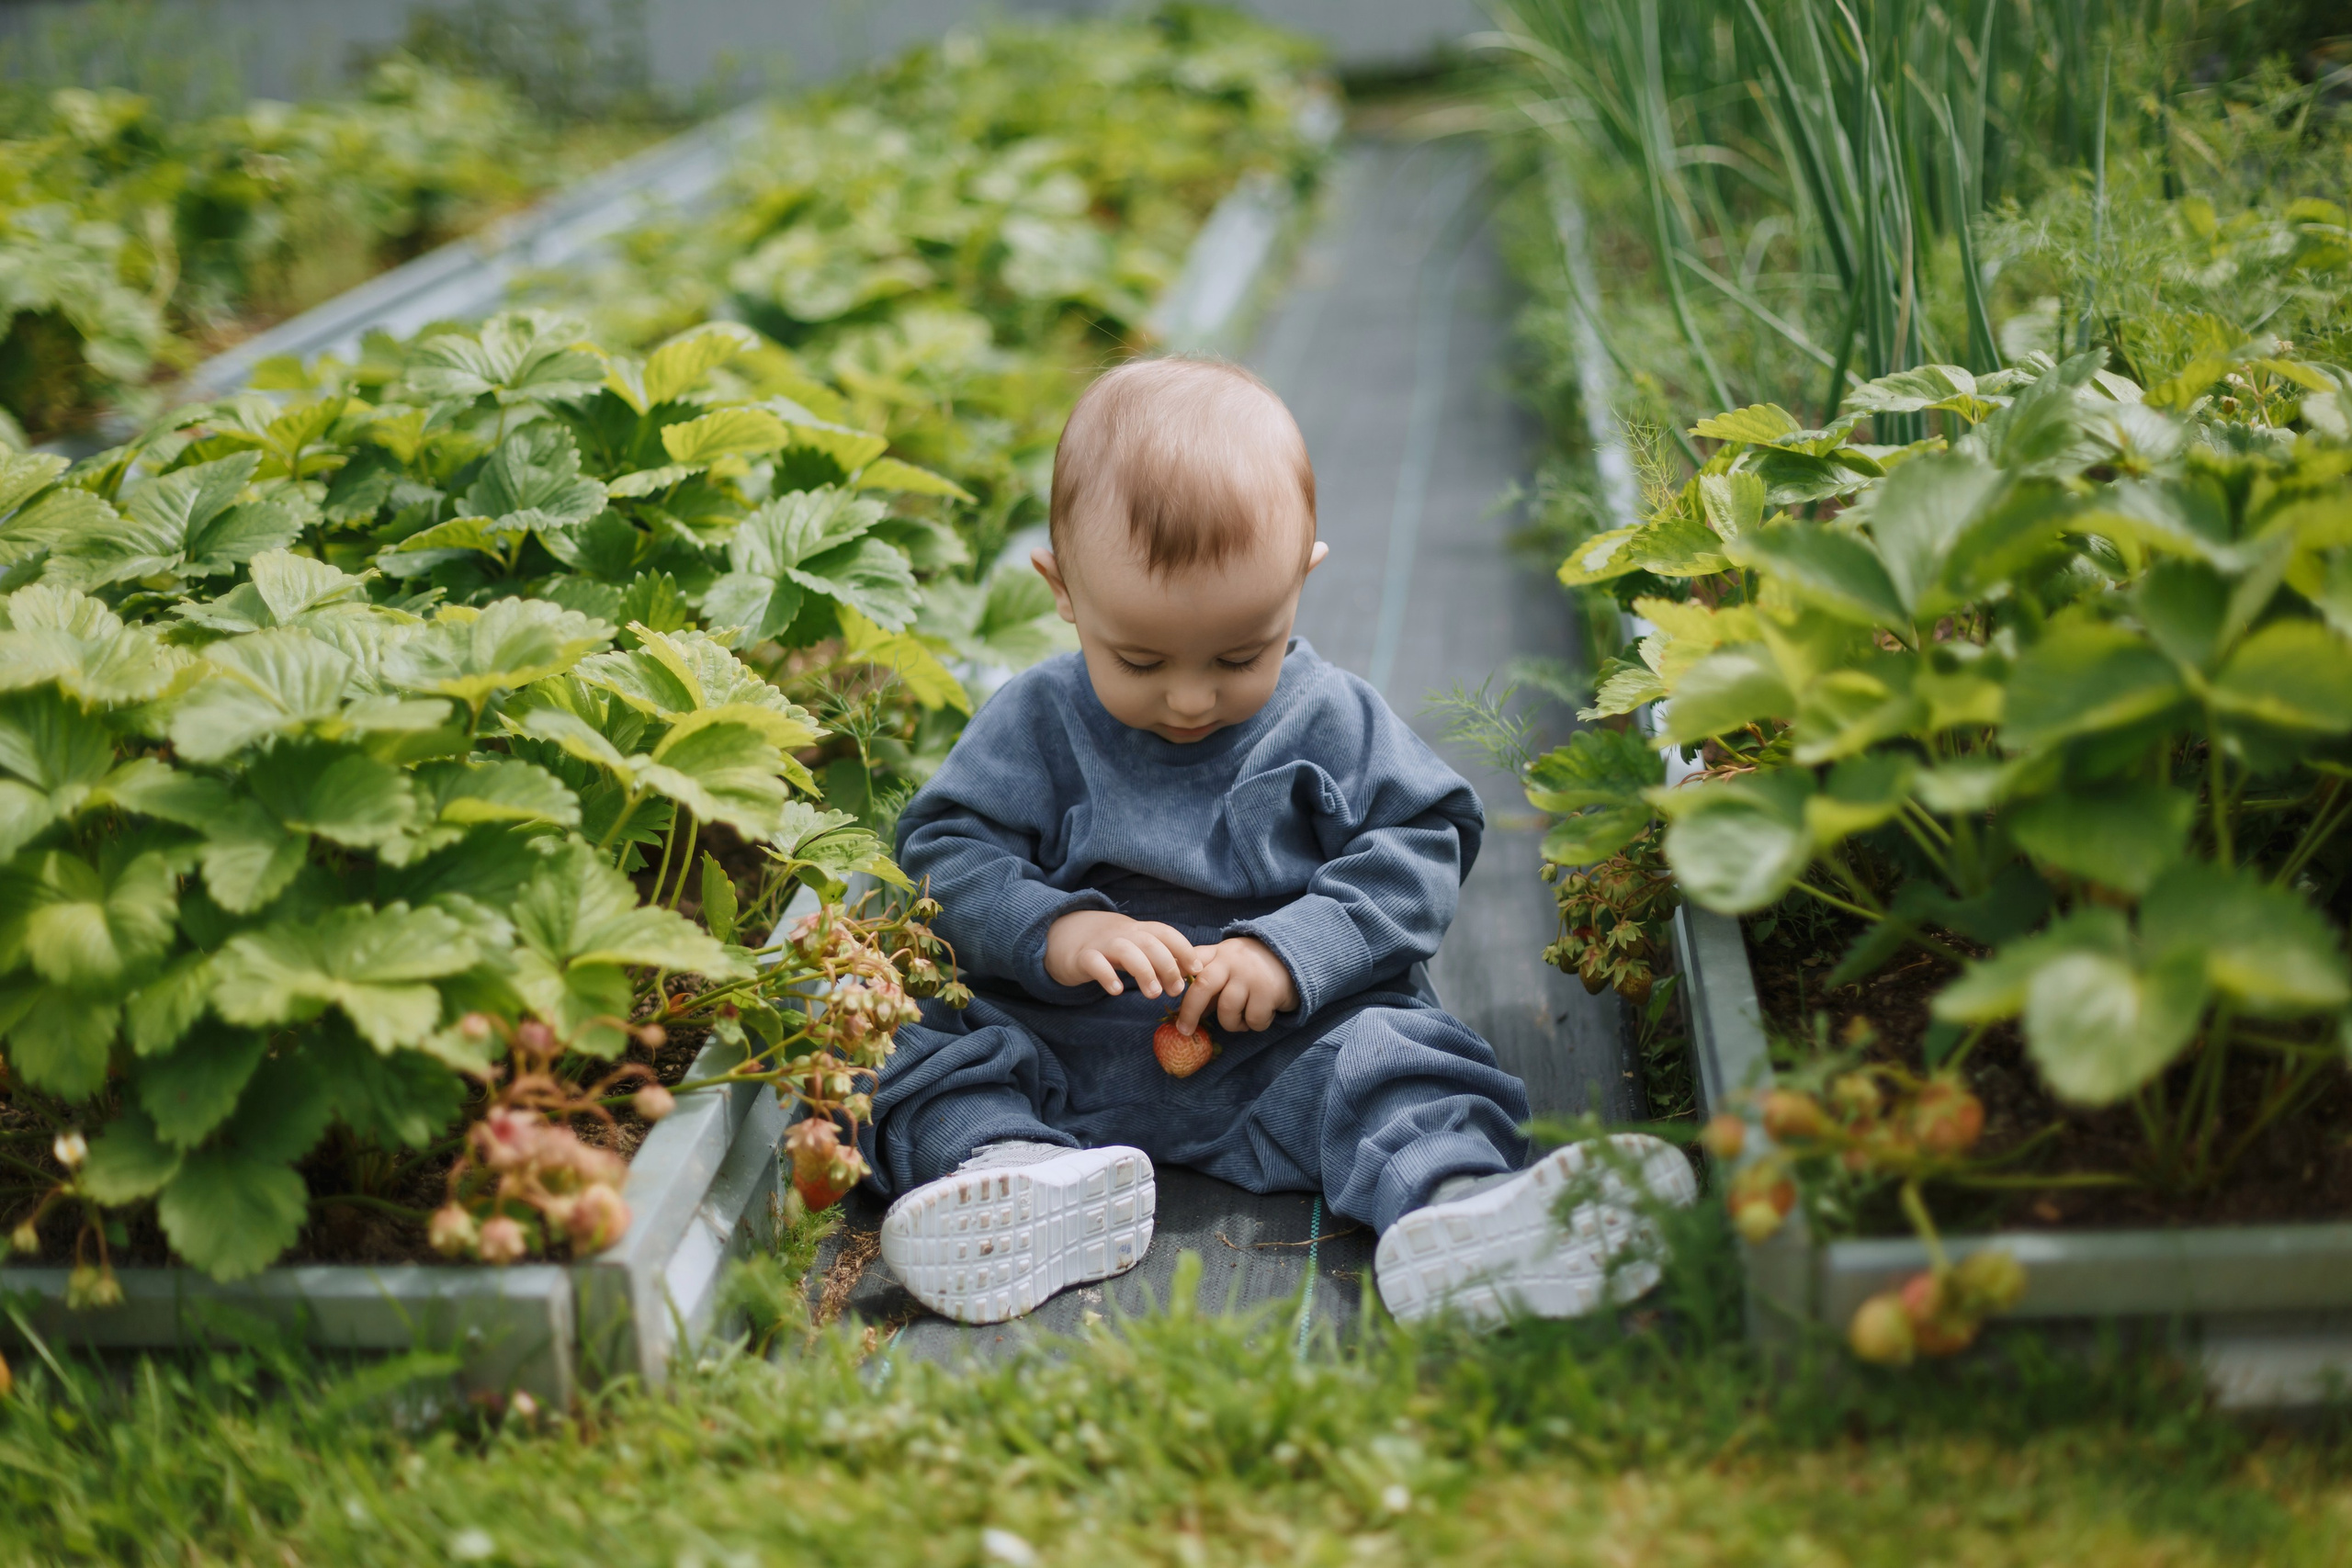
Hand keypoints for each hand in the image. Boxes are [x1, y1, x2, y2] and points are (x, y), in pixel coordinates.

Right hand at [1044, 911, 1199, 998]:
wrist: (1064, 936)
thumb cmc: (1110, 947)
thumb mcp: (1135, 947)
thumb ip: (1159, 958)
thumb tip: (1188, 976)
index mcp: (1139, 931)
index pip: (1166, 933)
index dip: (1184, 949)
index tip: (1197, 969)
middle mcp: (1123, 934)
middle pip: (1150, 942)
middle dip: (1168, 965)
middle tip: (1176, 991)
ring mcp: (1102, 944)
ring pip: (1126, 950)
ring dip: (1144, 971)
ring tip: (1154, 994)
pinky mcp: (1082, 957)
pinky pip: (1095, 963)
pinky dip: (1107, 975)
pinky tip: (1116, 991)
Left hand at [1174, 936, 1297, 1033]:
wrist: (1294, 958)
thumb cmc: (1252, 968)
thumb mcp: (1229, 964)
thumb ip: (1210, 980)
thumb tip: (1187, 1011)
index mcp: (1218, 953)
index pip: (1192, 959)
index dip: (1175, 973)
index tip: (1166, 990)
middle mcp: (1231, 961)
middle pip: (1202, 987)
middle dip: (1190, 1012)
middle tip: (1184, 1030)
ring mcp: (1250, 975)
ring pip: (1227, 1010)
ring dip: (1231, 1023)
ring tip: (1240, 1021)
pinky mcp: (1268, 991)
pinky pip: (1252, 1020)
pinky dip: (1254, 1025)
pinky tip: (1261, 1015)